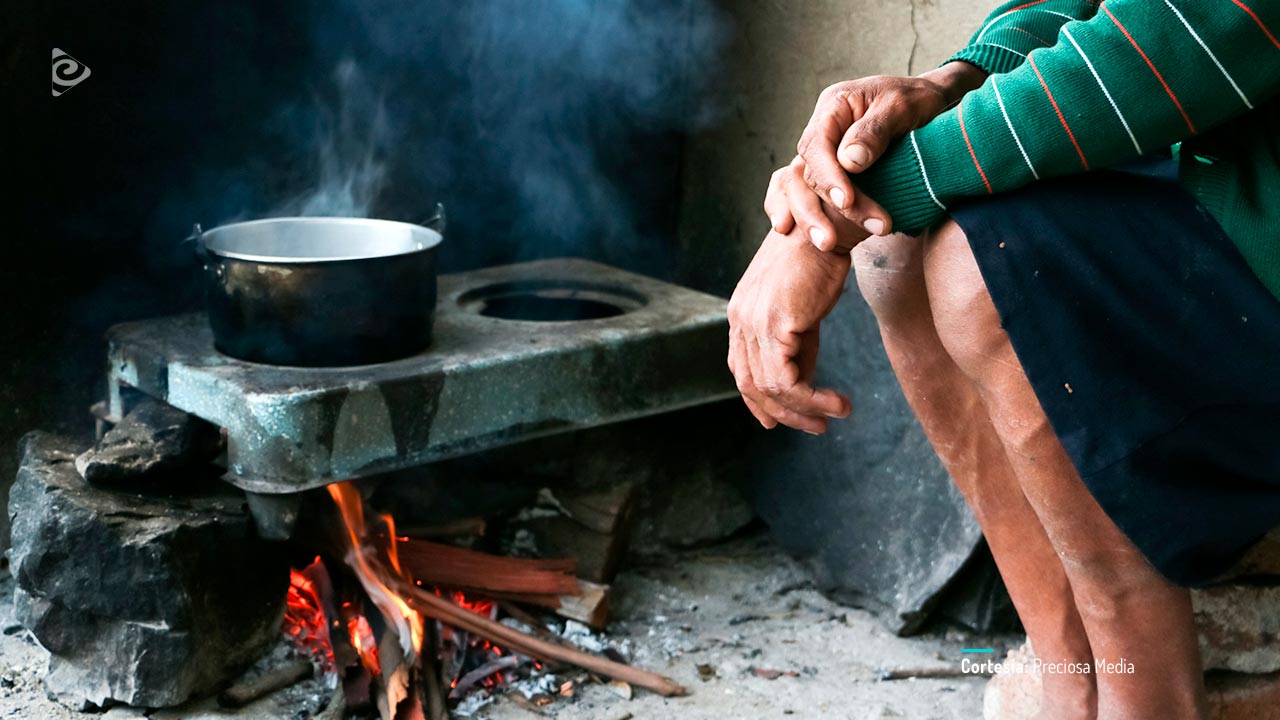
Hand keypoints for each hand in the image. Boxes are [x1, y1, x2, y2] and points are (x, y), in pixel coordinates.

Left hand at [727, 228, 851, 433]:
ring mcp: (753, 322)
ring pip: (770, 388)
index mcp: (741, 314)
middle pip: (751, 384)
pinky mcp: (774, 325)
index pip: (741, 369)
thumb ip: (797, 344)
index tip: (780, 421)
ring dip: (804, 411)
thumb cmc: (820, 262)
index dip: (759, 401)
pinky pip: (786, 382)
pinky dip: (811, 401)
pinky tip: (837, 404)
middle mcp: (740, 319)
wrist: (830, 227)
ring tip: (835, 416)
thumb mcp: (803, 309)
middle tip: (816, 427)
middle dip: (783, 413)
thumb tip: (802, 382)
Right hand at [771, 63, 986, 250]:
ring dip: (812, 219)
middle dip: (820, 208)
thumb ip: (875, 131)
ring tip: (829, 245)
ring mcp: (825, 154)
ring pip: (803, 189)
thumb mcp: (903, 107)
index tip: (845, 202)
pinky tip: (807, 236)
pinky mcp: (832, 173)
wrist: (934, 104)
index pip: (818, 146)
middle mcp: (822, 131)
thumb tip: (848, 162)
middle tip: (835, 239)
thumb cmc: (920, 101)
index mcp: (834, 107)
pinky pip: (807, 195)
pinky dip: (804, 215)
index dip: (828, 177)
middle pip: (807, 173)